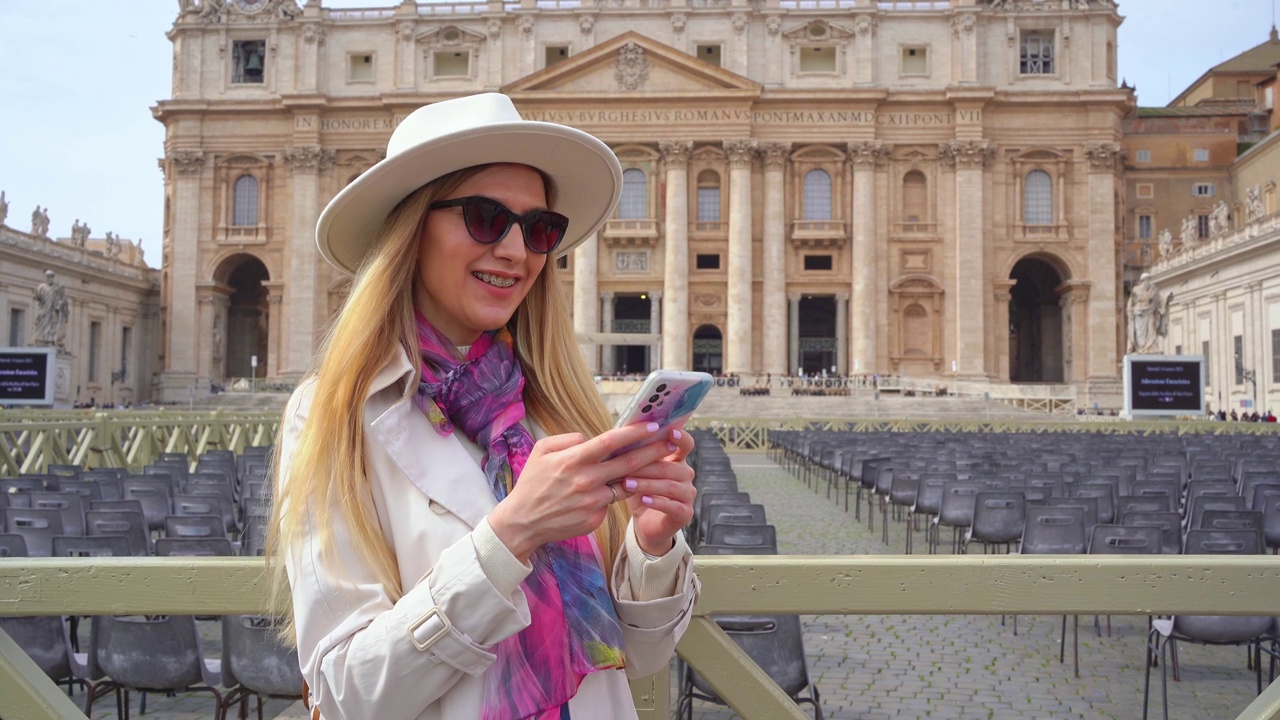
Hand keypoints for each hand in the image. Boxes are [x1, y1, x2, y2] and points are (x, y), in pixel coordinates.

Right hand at [487, 421, 677, 562]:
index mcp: (573, 460)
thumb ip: (568, 440)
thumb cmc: (532, 483)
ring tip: (658, 463)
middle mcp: (586, 481)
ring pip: (626, 485)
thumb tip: (589, 438)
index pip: (610, 441)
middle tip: (671, 441)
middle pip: (629, 463)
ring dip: (642, 474)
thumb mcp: (542, 451)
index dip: (634, 432)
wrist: (523, 523)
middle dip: (654, 450)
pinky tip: (612, 491)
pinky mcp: (596, 519)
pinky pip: (611, 502)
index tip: (653, 425)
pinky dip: (613, 494)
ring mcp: (593, 502)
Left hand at [615, 427, 696, 556]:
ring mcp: (688, 495)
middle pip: (672, 467)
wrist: (645, 522)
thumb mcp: (636, 471)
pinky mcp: (686, 513)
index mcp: (677, 460)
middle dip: (648, 466)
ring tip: (627, 484)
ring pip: (670, 486)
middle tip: (626, 466)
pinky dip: (657, 502)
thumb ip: (634, 454)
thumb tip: (618, 434)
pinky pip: (673, 506)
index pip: (686, 445)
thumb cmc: (640, 490)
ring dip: (648, 484)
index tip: (670, 431)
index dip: (681, 437)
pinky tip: (643, 500)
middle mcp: (686, 475)